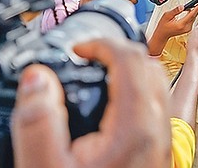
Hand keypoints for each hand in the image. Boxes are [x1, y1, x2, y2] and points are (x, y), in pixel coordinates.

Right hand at [12, 38, 170, 167]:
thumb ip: (37, 122)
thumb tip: (36, 80)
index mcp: (135, 128)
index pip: (131, 61)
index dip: (103, 45)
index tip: (79, 48)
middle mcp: (156, 131)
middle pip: (151, 67)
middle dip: (119, 51)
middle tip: (88, 56)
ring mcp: (161, 142)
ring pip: (157, 86)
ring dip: (130, 69)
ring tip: (96, 73)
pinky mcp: (157, 153)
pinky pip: (154, 106)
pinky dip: (134, 90)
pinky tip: (108, 104)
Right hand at [147, 4, 197, 55]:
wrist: (162, 34)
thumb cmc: (163, 26)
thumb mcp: (167, 16)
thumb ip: (175, 11)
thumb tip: (182, 6)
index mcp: (181, 24)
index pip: (191, 15)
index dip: (196, 8)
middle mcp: (186, 28)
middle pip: (194, 16)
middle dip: (197, 9)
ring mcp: (187, 29)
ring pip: (194, 18)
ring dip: (194, 12)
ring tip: (196, 5)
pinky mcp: (188, 29)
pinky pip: (192, 20)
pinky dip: (192, 15)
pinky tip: (191, 11)